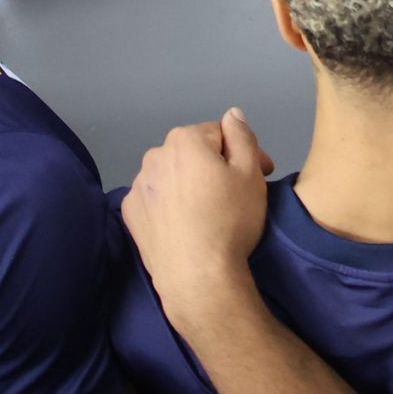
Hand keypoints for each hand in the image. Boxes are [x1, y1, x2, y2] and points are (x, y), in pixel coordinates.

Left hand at [122, 108, 275, 325]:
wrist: (198, 279)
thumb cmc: (230, 221)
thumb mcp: (250, 173)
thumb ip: (242, 136)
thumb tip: (231, 114)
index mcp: (184, 140)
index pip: (221, 135)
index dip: (244, 153)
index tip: (261, 175)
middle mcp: (154, 156)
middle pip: (193, 154)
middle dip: (214, 167)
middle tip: (235, 196)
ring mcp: (138, 187)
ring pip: (173, 176)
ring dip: (190, 185)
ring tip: (208, 214)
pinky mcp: (131, 215)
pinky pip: (156, 200)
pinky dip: (170, 206)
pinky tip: (185, 225)